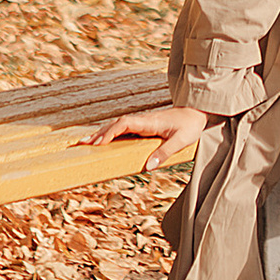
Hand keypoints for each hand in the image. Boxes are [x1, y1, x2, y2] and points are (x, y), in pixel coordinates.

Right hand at [84, 103, 207, 153]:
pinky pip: (123, 128)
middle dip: (99, 133)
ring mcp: (142, 122)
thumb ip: (164, 153)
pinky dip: (111, 133)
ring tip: (86, 143)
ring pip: (117, 125)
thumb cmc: (190, 126)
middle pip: (115, 124)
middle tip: (82, 144)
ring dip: (102, 132)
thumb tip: (148, 167)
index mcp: (149, 122)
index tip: (98, 142)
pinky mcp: (143, 125)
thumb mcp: (181, 141)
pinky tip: (103, 140)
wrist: (196, 112)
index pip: (124, 124)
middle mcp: (142, 120)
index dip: (110, 132)